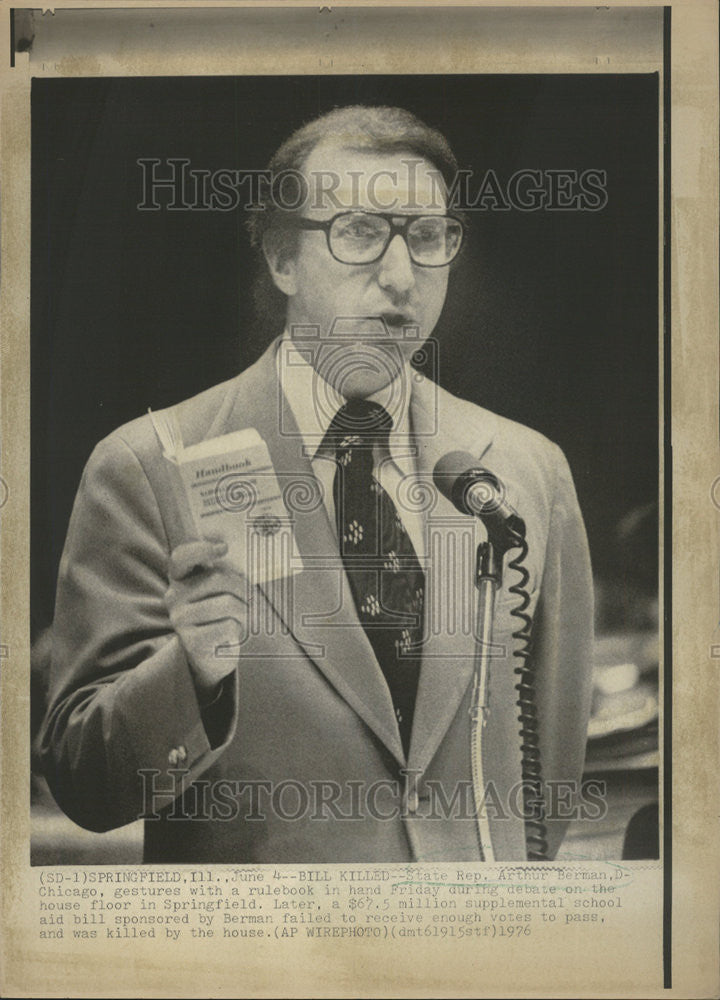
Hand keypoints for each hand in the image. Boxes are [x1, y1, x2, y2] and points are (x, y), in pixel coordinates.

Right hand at [165, 538, 251, 700]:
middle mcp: (174, 597)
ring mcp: (180, 620)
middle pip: (218, 578)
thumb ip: (224, 572)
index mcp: (180, 579)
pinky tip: (233, 634)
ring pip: (227, 603)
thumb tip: (248, 558)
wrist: (209, 657)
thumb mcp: (218, 592)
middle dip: (244, 588)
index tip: (223, 548)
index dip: (201, 549)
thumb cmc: (218, 617)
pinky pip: (229, 626)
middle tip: (252, 599)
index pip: (182, 557)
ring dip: (245, 610)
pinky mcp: (192, 641)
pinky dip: (239, 629)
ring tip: (244, 617)